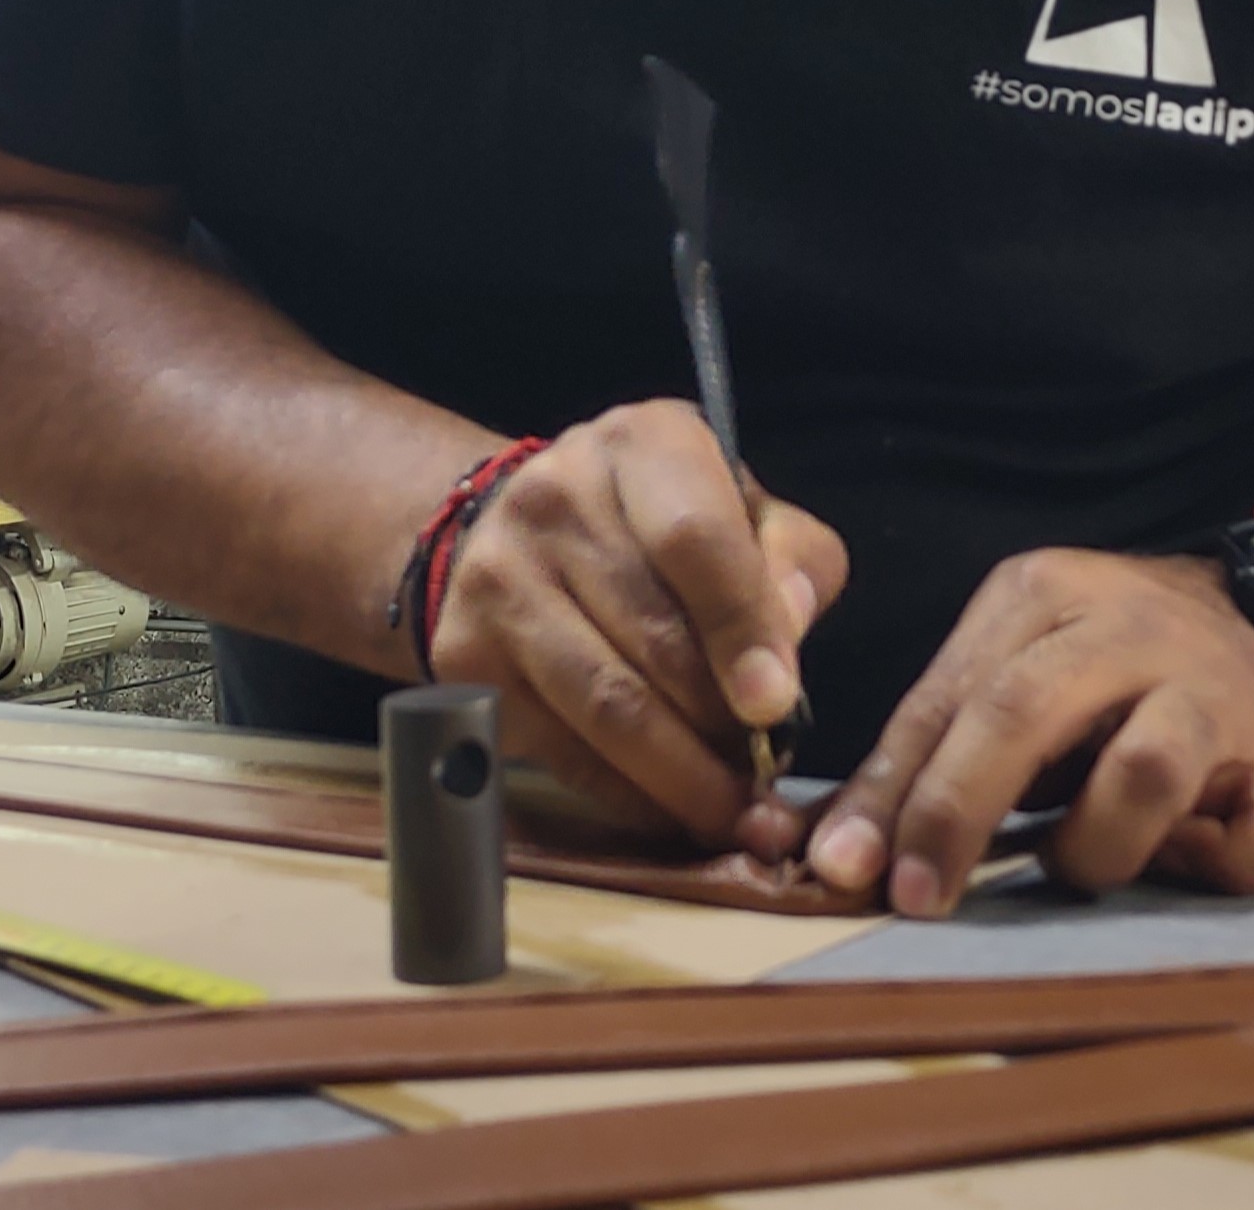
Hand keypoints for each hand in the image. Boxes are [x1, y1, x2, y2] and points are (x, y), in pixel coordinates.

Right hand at [429, 399, 847, 858]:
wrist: (514, 526)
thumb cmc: (658, 521)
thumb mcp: (742, 506)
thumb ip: (788, 559)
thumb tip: (787, 638)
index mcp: (640, 444)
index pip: (693, 537)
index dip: (740, 626)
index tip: (777, 705)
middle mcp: (556, 498)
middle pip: (650, 634)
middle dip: (720, 725)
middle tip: (768, 777)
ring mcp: (498, 576)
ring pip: (603, 703)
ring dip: (678, 776)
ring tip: (730, 809)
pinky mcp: (464, 655)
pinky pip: (559, 749)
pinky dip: (626, 795)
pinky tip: (667, 808)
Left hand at [806, 549, 1253, 915]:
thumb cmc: (1102, 659)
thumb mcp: (1010, 659)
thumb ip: (933, 742)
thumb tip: (837, 850)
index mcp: (1042, 595)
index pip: (949, 696)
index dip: (893, 789)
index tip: (846, 868)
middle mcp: (1126, 633)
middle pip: (1025, 709)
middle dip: (958, 808)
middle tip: (919, 896)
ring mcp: (1213, 694)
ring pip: (1147, 772)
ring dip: (1092, 846)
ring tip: (1074, 863)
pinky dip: (1231, 862)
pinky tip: (1194, 862)